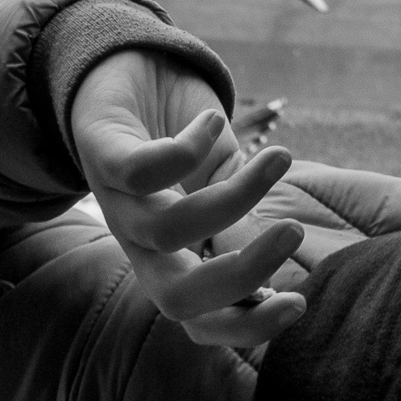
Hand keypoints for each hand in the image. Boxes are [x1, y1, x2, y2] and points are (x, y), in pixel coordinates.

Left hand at [69, 49, 306, 347]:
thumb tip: (271, 272)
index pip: (200, 319)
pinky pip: (138, 171)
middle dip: (240, 275)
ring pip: (167, 230)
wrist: (130, 73)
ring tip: (280, 157)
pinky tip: (213, 119)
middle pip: (175, 297)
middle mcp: (140, 241)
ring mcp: (115, 201)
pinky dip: (188, 148)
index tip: (300, 302)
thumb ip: (240, 225)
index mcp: (173, 257)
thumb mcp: (222, 182)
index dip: (246, 327)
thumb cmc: (186, 136)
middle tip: (292, 232)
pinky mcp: (99, 152)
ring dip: (236, 196)